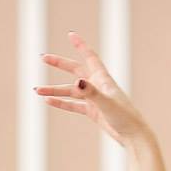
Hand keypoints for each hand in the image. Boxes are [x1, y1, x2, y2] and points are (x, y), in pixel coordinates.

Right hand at [34, 30, 149, 149]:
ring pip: (70, 91)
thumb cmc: (125, 117)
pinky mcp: (93, 112)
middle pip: (75, 70)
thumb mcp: (106, 104)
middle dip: (59, 64)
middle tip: (43, 58)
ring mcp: (94, 99)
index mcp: (103, 79)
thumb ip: (91, 92)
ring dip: (55, 90)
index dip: (80, 45)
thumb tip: (76, 82)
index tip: (70, 35)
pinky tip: (49, 101)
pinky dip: (61, 103)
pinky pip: (73, 105)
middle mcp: (97, 86)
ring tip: (37, 90)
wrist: (133, 136)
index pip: (90, 56)